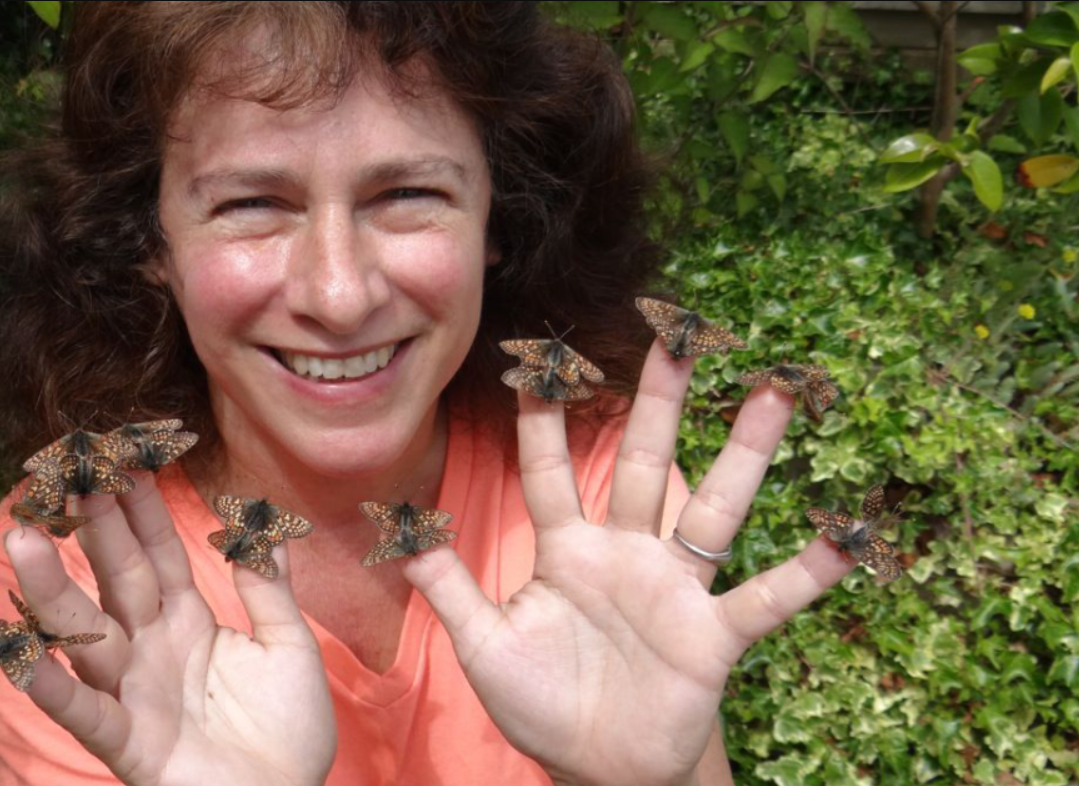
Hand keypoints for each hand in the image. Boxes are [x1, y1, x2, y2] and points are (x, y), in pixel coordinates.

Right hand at [3, 475, 336, 785]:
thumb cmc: (288, 735)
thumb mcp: (288, 648)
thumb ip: (269, 590)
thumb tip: (264, 526)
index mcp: (187, 622)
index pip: (159, 553)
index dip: (142, 509)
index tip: (123, 458)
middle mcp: (150, 648)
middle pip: (118, 578)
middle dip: (95, 528)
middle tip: (69, 472)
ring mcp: (132, 693)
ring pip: (86, 634)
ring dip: (52, 589)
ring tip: (24, 539)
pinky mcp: (126, 742)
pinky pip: (82, 710)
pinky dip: (48, 684)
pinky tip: (16, 651)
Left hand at [402, 341, 854, 785]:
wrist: (598, 768)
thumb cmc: (540, 701)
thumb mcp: (483, 645)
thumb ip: (449, 587)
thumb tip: (397, 532)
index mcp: (566, 550)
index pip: (550, 471)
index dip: (542, 419)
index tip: (538, 359)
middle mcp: (625, 553)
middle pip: (641, 463)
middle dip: (657, 402)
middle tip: (676, 332)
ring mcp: (674, 589)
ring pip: (714, 509)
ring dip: (745, 453)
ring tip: (775, 391)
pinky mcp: (712, 635)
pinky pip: (764, 599)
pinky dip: (804, 573)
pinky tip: (842, 537)